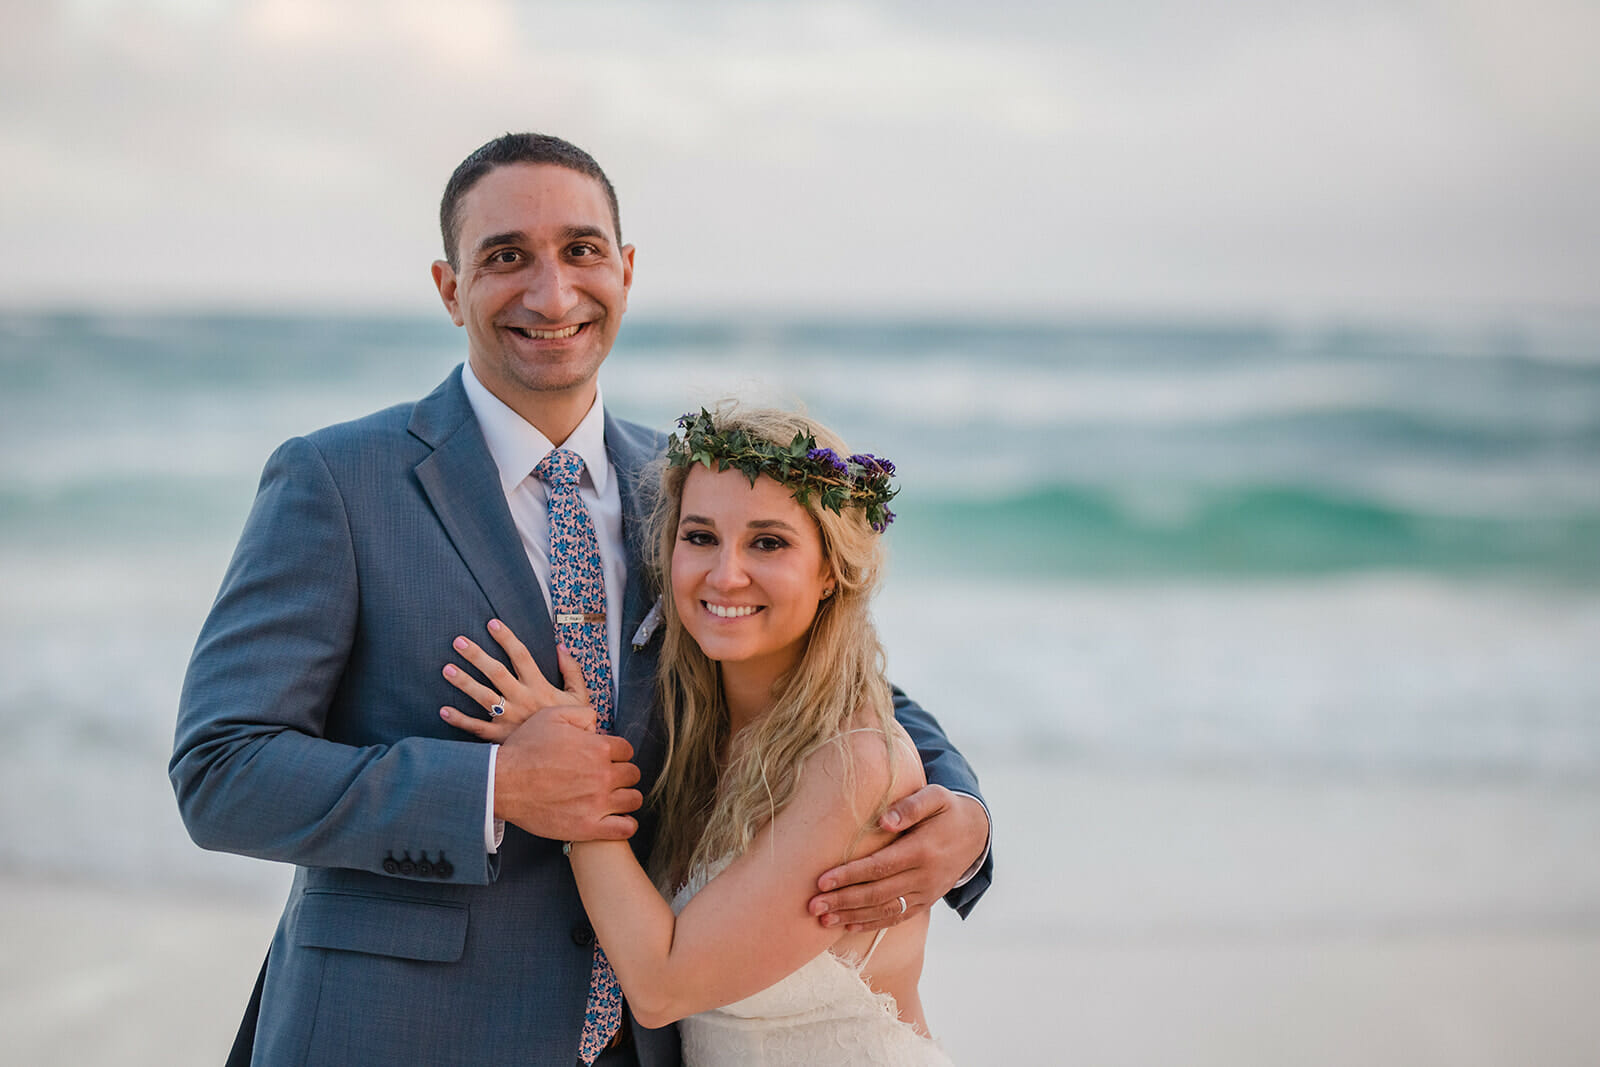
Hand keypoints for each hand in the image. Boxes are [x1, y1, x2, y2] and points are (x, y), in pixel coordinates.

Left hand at [440, 619, 641, 840]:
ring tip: (447, 669)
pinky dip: (459, 720)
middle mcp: (522, 700)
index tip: (492, 623)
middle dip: (477, 656)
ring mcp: (509, 720)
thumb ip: (573, 671)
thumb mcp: (580, 698)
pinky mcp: (500, 738)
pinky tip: (443, 710)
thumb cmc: (574, 728)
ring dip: (464, 683)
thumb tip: (562, 647)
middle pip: (496, 673)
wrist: (569, 761)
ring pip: (483, 698)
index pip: (521, 656)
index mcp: (540, 687)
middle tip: (458, 641)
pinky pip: (476, 729)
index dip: (507, 638)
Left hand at [807, 785, 989, 931]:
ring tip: (822, 919)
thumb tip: (884, 820)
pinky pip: (896, 917)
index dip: (851, 875)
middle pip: (877, 893)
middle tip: (812, 905)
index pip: (880, 866)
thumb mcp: (936, 797)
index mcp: (923, 850)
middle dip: (842, 900)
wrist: (975, 834)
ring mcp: (925, 893)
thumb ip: (912, 805)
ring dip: (851, 917)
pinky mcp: (924, 902)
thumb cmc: (946, 810)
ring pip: (884, 910)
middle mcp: (924, 877)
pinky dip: (871, 924)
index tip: (822, 880)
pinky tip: (847, 926)